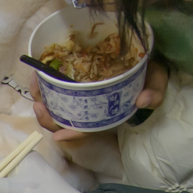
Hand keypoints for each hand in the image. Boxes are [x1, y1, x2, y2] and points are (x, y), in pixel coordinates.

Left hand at [30, 62, 165, 142]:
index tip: (61, 135)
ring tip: (35, 84)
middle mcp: (90, 109)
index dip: (74, 135)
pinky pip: (56, 88)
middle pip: (64, 122)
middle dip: (48, 118)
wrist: (146, 56)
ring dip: (42, 99)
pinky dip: (46, 84)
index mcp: (106, 114)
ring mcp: (82, 97)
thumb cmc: (149, 73)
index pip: (88, 130)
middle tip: (39, 105)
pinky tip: (40, 73)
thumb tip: (144, 100)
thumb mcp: (157, 81)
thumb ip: (155, 92)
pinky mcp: (76, 82)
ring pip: (56, 106)